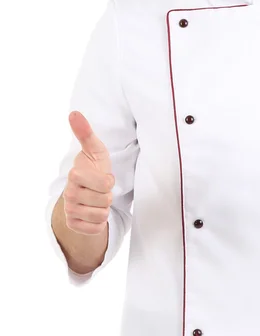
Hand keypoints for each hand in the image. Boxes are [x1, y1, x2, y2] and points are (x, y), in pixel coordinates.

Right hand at [63, 111, 113, 234]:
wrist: (86, 190)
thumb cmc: (94, 167)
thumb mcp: (95, 149)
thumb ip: (86, 132)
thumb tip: (74, 113)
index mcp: (74, 175)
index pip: (106, 184)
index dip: (109, 180)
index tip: (102, 176)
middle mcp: (69, 194)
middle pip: (105, 201)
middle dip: (107, 195)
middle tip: (100, 189)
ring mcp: (69, 210)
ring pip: (101, 215)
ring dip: (104, 208)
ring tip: (97, 199)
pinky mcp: (74, 225)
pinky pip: (96, 228)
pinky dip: (99, 222)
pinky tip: (93, 212)